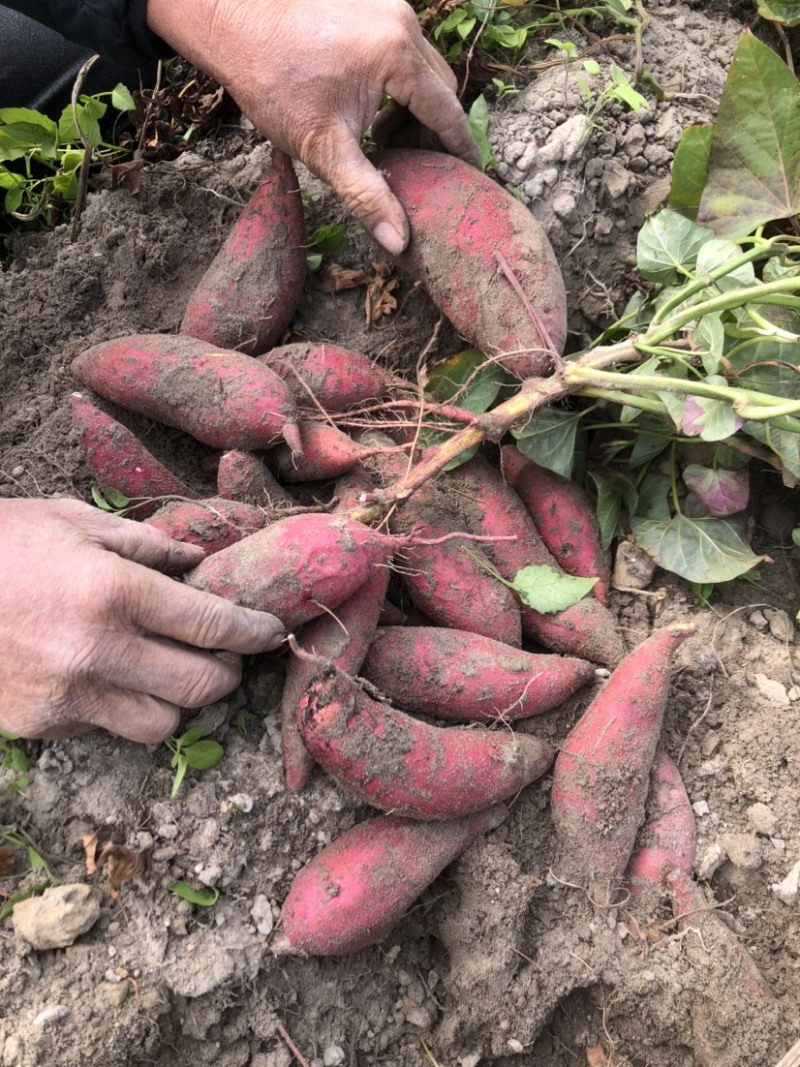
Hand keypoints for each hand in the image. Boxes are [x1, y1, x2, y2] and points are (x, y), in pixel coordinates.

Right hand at [0, 499, 283, 742]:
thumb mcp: (71, 520)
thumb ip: (143, 543)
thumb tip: (196, 561)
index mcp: (113, 591)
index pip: (212, 625)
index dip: (253, 633)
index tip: (271, 633)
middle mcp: (98, 651)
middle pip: (201, 687)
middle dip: (225, 673)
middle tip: (222, 655)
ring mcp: (67, 696)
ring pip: (162, 725)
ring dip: (176, 701)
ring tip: (165, 671)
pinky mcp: (40, 725)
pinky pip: (106, 729)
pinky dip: (119, 708)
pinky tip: (104, 677)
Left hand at [147, 0, 479, 253]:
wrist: (234, 28)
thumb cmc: (274, 84)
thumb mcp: (324, 150)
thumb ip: (367, 196)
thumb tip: (399, 242)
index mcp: (398, 56)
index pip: (448, 112)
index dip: (461, 149)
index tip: (471, 178)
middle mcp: (403, 24)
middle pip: (442, 89)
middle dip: (433, 131)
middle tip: (416, 169)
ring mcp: (389, 8)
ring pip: (425, 70)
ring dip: (415, 109)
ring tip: (385, 143)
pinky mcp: (374, 5)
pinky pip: (405, 52)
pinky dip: (400, 85)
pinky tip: (371, 113)